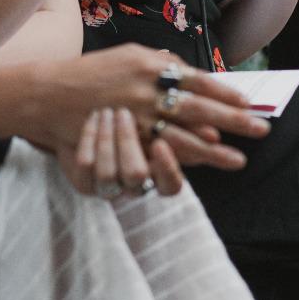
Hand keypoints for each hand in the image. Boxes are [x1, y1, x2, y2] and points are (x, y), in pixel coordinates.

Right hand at [22, 45, 268, 182]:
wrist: (50, 93)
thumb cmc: (95, 72)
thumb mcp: (131, 55)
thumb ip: (164, 63)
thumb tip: (196, 77)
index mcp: (151, 65)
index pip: (199, 80)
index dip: (226, 93)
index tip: (247, 103)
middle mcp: (147, 91)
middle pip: (199, 108)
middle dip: (232, 120)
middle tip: (260, 130)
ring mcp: (136, 119)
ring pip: (183, 137)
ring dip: (214, 150)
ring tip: (238, 159)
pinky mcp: (123, 141)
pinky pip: (157, 153)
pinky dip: (182, 161)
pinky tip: (199, 166)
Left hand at [60, 107, 184, 197]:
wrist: (85, 118)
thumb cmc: (136, 117)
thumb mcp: (161, 119)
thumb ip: (188, 126)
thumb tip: (213, 136)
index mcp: (159, 175)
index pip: (171, 186)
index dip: (166, 169)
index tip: (160, 143)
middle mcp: (134, 185)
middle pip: (136, 176)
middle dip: (128, 142)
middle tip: (124, 113)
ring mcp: (109, 188)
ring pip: (108, 174)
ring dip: (107, 139)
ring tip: (108, 111)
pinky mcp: (85, 183)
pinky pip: (86, 165)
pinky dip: (89, 138)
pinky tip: (94, 116)